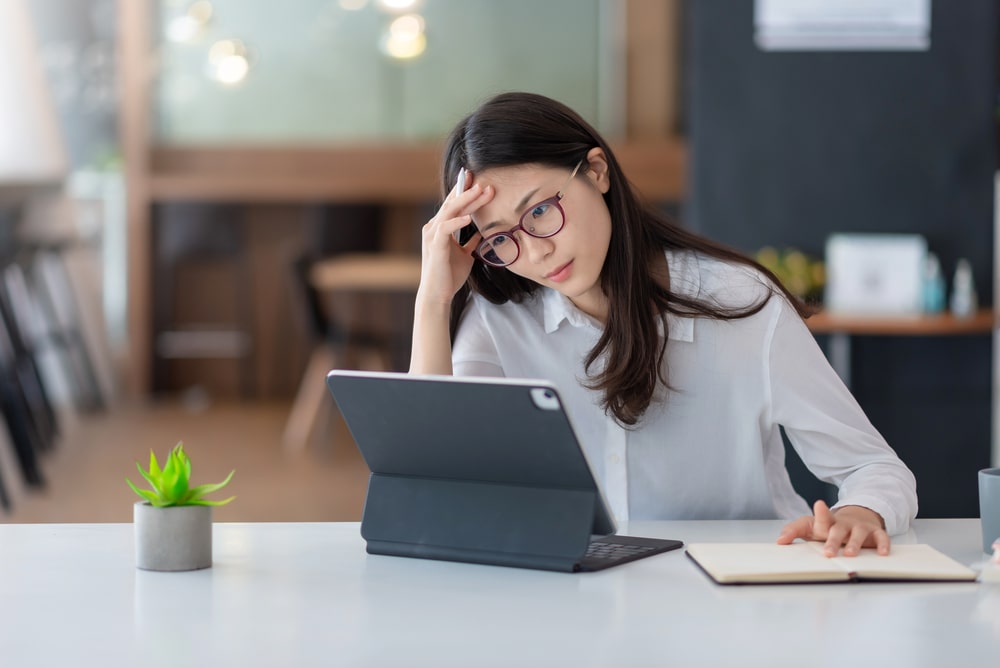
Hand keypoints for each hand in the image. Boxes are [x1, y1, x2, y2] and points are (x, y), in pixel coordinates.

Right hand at [417, 173, 493, 307]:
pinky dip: (457, 221)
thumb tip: (482, 231)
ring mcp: (433, 235)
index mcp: (440, 228)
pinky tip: (469, 217)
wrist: (438, 294)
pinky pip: (446, 228)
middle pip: (453, 204)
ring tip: (480, 191)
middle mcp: (433, 228)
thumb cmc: (449, 275)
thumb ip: (470, 241)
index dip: (464, 191)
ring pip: (450, 211)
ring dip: (466, 200)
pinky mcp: (436, 246)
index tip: (478, 180)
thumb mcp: (465, 254)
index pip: (453, 204)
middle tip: (484, 182)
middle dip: (468, 191)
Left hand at [776, 500, 889, 556]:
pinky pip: (881, 538)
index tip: (819, 504)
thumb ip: (794, 531)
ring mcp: (860, 528)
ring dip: (854, 544)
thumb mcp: (811, 526)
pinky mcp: (875, 533)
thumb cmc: (830, 525)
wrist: (857, 517)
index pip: (822, 517)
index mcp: (827, 522)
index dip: (820, 512)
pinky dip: (883, 545)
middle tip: (827, 553)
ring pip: (858, 535)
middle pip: (838, 531)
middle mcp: (844, 524)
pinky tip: (882, 553)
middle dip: (833, 541)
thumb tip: (779, 541)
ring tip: (849, 554)